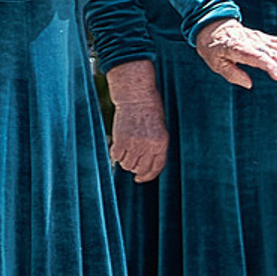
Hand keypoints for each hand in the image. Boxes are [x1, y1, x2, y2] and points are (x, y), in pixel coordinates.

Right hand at [106, 59, 168, 181]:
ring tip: (124, 150)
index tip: (139, 179)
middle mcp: (149, 146)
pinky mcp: (121, 139)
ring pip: (127, 163)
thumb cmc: (149, 110)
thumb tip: (144, 164)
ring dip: (125, 160)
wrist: (136, 96)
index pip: (156, 168)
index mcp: (162, 144)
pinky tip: (117, 146)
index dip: (147, 176)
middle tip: (130, 162)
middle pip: (140, 168)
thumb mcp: (159, 129)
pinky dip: (115, 153)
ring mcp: (135, 143)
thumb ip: (155, 146)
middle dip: (134, 168)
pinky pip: (116, 155)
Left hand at [194, 18, 276, 87]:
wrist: (212, 26)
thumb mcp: (214, 62)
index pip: (256, 57)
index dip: (269, 65)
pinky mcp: (264, 38)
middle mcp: (251, 42)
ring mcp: (259, 39)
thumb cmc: (212, 47)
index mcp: (237, 48)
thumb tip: (249, 84)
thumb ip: (231, 73)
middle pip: (272, 52)